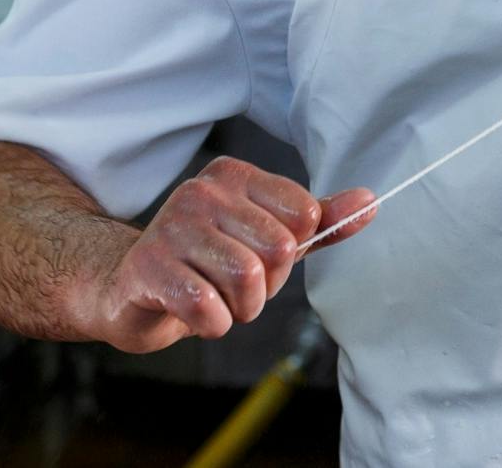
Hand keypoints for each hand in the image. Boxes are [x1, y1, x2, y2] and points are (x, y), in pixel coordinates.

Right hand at [76, 156, 375, 353]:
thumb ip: (322, 221)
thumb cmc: (209, 262)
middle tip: (235, 286)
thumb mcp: (272, 237)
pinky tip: (196, 314)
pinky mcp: (147, 268)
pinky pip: (207, 307)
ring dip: (241, 308)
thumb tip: (371, 202)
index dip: (291, 251)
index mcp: (234, 176)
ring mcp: (170, 227)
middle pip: (278, 250)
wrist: (131, 290)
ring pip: (246, 279)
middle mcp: (201, 192)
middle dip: (267, 286)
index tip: (260, 255)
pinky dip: (213, 324)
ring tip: (217, 299)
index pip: (304, 214)